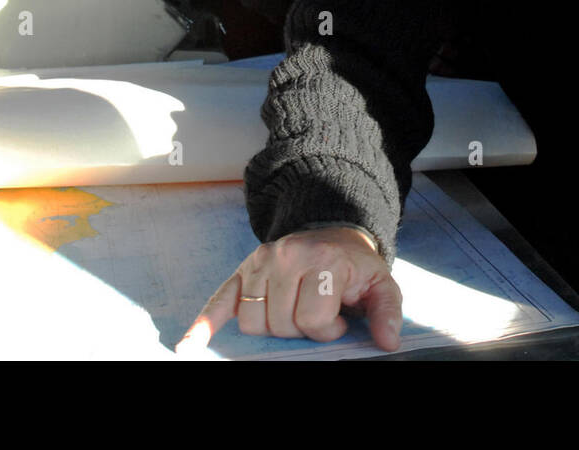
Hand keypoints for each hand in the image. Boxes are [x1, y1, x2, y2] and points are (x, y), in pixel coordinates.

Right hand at [175, 227, 402, 352]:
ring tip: (293, 312)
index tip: (338, 321)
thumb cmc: (354, 267)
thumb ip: (387, 311)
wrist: (334, 232)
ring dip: (271, 328)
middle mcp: (286, 257)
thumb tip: (389, 341)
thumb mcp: (380, 283)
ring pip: (251, 321)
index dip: (326, 331)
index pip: (312, 319)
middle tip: (316, 315)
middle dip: (299, 330)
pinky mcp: (242, 271)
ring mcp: (260, 262)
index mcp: (322, 260)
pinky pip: (219, 301)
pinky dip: (204, 324)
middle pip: (279, 323)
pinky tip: (189, 345)